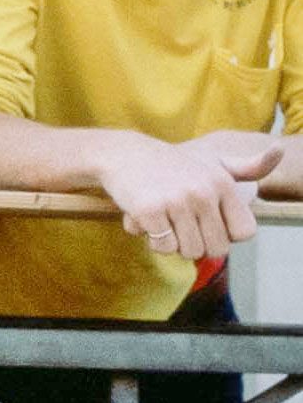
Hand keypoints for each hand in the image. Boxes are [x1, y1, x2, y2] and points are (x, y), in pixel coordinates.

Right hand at [102, 131, 274, 259]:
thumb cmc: (171, 163)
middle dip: (198, 244)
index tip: (207, 221)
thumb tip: (279, 151)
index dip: (225, 234)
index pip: (243, 233)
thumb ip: (248, 166)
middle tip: (181, 224)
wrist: (122, 154)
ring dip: (174, 244)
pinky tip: (147, 220)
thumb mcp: (213, 160)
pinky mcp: (149, 211)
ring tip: (164, 221)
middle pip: (216, 248)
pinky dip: (153, 240)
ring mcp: (175, 201)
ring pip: (189, 251)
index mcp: (222, 183)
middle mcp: (202, 192)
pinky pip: (162, 247)